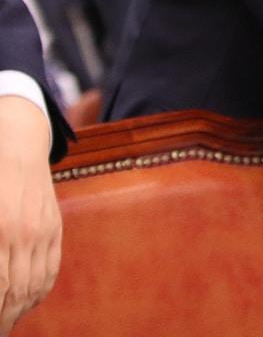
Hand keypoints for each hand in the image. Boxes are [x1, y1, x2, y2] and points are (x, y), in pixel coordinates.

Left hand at [0, 97, 60, 334]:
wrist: (15, 145)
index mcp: (1, 231)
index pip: (2, 288)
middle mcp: (26, 234)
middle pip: (19, 292)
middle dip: (6, 317)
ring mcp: (44, 231)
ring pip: (38, 284)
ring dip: (22, 308)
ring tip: (9, 320)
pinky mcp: (55, 226)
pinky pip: (52, 268)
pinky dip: (41, 290)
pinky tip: (28, 300)